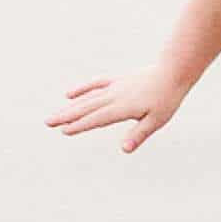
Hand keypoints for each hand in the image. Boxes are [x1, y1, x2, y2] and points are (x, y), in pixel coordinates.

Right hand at [47, 70, 185, 153]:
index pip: (97, 118)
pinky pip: (95, 85)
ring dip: (69, 107)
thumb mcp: (156, 120)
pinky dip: (82, 89)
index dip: (81, 125)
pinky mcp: (117, 80)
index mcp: (123, 107)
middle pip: (86, 108)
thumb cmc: (167, 99)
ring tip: (54, 115)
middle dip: (66, 116)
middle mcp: (114, 96)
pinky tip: (69, 95)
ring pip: (87, 98)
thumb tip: (124, 150)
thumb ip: (139, 134)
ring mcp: (114, 87)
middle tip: (47, 123)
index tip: (64, 131)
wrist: (173, 71)